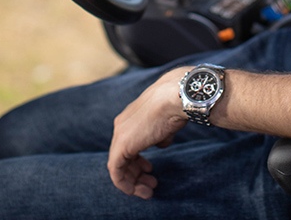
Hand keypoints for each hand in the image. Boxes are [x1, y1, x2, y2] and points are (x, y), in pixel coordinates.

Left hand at [107, 69, 187, 198]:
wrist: (173, 98)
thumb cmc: (174, 105)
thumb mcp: (166, 122)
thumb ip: (160, 135)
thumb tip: (160, 144)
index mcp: (130, 117)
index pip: (128, 144)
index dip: (138, 160)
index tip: (150, 169)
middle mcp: (121, 125)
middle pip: (122, 155)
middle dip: (136, 172)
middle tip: (150, 184)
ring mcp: (119, 135)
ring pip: (118, 165)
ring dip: (132, 181)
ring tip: (147, 191)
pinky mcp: (121, 146)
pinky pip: (116, 171)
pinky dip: (124, 183)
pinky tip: (136, 190)